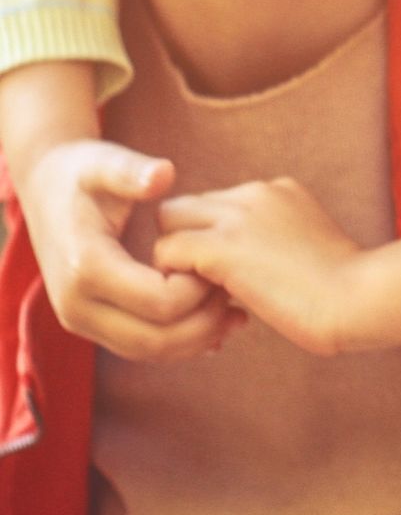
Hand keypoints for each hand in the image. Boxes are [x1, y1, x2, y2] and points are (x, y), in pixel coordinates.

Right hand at [21, 138, 236, 360]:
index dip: (200, 288)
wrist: (48, 191)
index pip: (159, 301)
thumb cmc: (83, 173)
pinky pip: (141, 347)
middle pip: (154, 340)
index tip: (225, 261)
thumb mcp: (104, 163)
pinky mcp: (94, 324)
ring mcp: (83, 320)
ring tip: (235, 309)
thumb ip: (132, 172)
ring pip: (149, 351)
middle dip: (203, 322)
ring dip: (196, 338)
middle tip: (238, 290)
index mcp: (87, 267)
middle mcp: (78, 305)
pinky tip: (215, 321)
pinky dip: (179, 341)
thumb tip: (162, 176)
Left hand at [153, 176, 363, 356]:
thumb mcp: (305, 247)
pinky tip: (206, 306)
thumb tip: (235, 270)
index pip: (215, 203)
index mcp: (278, 190)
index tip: (229, 276)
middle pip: (185, 205)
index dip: (212, 239)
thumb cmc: (339, 289)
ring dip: (177, 260)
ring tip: (204, 297)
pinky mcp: (220, 245)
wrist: (356, 297)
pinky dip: (174, 283)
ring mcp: (237, 215)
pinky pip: (167, 253)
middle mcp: (255, 192)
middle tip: (204, 287)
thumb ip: (270, 242)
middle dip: (186, 242)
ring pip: (168, 222)